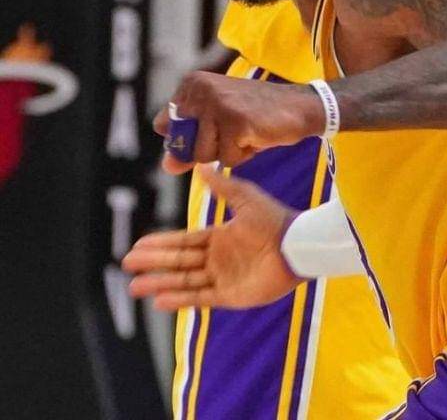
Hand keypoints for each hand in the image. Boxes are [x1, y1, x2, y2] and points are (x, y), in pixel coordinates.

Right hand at [123, 167, 297, 309]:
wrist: (298, 245)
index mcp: (220, 236)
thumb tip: (200, 166)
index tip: (137, 245)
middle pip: (179, 262)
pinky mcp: (231, 295)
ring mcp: (224, 277)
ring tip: (135, 286)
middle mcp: (218, 258)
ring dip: (160, 283)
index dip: (161, 244)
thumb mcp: (245, 198)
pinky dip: (180, 299)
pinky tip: (160, 300)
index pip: (183, 241)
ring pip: (184, 281)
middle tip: (127, 265)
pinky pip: (200, 298)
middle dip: (153, 264)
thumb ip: (222, 186)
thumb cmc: (274, 219)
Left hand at [154, 70, 325, 172]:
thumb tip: (168, 166)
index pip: (165, 125)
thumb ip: (189, 143)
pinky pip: (227, 159)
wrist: (299, 107)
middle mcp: (202, 89)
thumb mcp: (218, 124)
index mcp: (193, 83)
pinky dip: (243, 155)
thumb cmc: (257, 115)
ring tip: (246, 133)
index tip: (214, 125)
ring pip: (203, 155)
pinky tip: (256, 136)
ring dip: (227, 153)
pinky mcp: (236, 121)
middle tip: (233, 130)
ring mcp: (219, 104)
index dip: (187, 136)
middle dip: (208, 147)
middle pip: (183, 144)